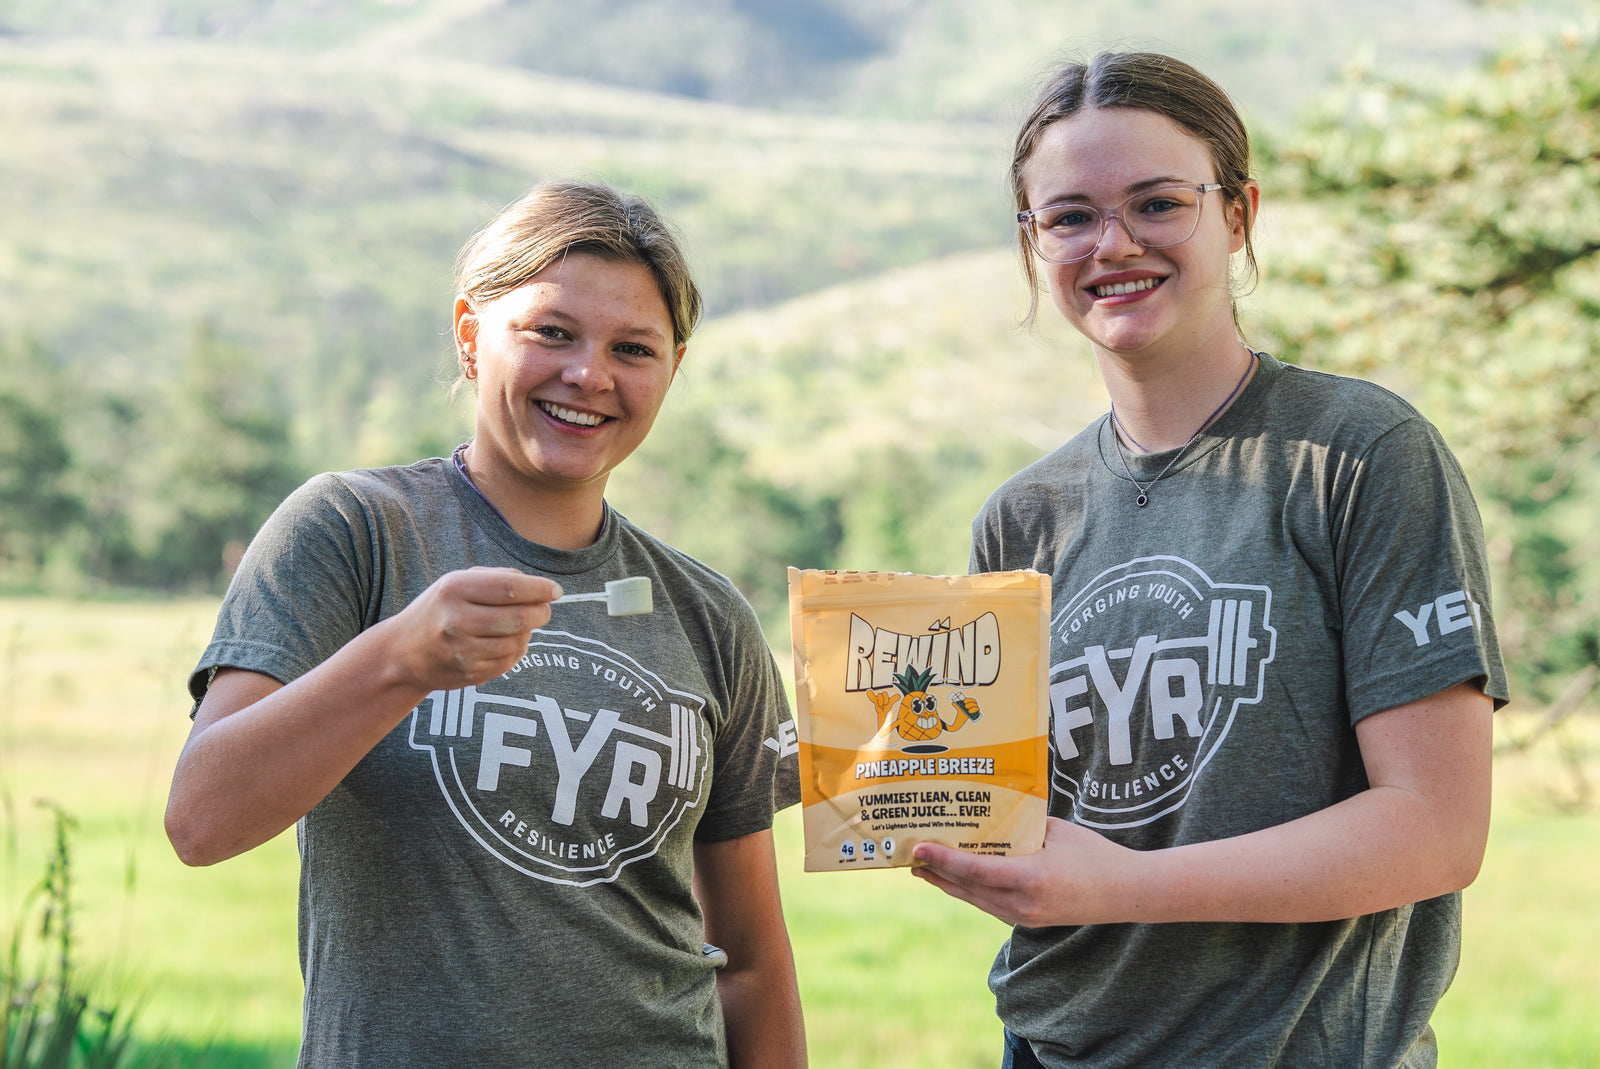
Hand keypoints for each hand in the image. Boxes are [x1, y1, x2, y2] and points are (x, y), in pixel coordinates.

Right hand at [383, 567, 562, 691]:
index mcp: (455, 589)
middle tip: (543, 610)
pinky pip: (508, 662)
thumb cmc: (440, 610)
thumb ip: (499, 578)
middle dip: (541, 613)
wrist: (402, 652)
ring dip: (528, 634)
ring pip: (518, 643)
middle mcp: (456, 620)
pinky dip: (516, 652)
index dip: (540, 590)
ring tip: (519, 626)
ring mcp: (461, 650)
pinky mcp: (467, 673)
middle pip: (519, 618)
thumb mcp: (459, 582)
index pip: (511, 588)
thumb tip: (543, 589)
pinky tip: (506, 643)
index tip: (555, 592)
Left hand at [909, 817, 1143, 927]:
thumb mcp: (1057, 831)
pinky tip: (957, 881)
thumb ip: (1022, 827)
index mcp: (1030, 879)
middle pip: (966, 889)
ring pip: (975, 900)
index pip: (975, 871)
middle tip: (909, 856)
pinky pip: (990, 905)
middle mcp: (1023, 904)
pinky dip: (969, 892)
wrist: (1127, 893)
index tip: (918, 849)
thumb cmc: (1095, 855)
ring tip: (924, 868)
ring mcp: (1025, 917)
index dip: (942, 860)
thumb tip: (989, 816)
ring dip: (947, 885)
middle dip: (935, 873)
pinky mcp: (1029, 921)